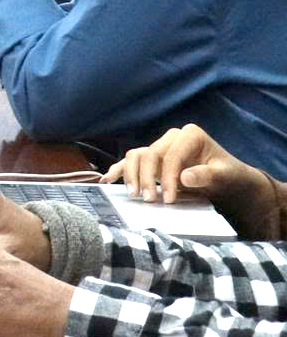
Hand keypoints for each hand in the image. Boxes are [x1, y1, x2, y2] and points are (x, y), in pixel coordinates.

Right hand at [110, 124, 284, 238]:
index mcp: (190, 135)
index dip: (167, 177)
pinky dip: (119, 170)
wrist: (228, 179)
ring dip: (131, 175)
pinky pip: (131, 161)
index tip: (168, 199)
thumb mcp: (224, 176)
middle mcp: (171, 137)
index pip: (171, 155)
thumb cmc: (227, 175)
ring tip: (134, 195)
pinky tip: (108, 179)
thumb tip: (184, 177)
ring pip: (136, 156)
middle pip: (150, 154)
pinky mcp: (152, 159)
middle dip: (147, 178)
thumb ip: (206, 175)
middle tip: (150, 200)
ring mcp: (160, 147)